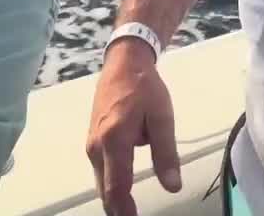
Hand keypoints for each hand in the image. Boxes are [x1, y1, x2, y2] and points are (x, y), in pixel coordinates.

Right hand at [84, 40, 180, 215]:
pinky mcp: (92, 140)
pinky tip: (123, 190)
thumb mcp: (162, 117)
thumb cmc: (144, 88)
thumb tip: (173, 185)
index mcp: (114, 141)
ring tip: (130, 210)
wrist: (123, 63)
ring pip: (101, 182)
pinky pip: (101, 170)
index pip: (117, 187)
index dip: (125, 210)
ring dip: (115, 197)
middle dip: (118, 209)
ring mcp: (91, 144)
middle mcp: (97, 147)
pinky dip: (111, 184)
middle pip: (105, 190)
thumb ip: (166, 153)